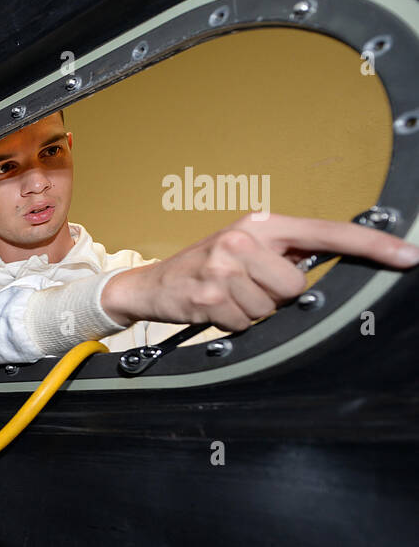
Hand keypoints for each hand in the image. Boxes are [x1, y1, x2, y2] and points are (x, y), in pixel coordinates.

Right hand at [102, 212, 418, 329]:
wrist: (153, 284)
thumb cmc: (206, 266)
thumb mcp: (244, 246)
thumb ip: (284, 253)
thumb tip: (320, 272)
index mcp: (261, 223)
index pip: (327, 232)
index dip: (372, 245)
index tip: (408, 254)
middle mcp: (242, 239)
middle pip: (295, 286)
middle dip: (276, 296)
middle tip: (247, 287)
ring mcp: (223, 267)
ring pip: (271, 308)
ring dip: (252, 311)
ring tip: (228, 297)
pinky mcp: (209, 295)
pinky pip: (246, 322)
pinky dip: (233, 322)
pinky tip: (214, 307)